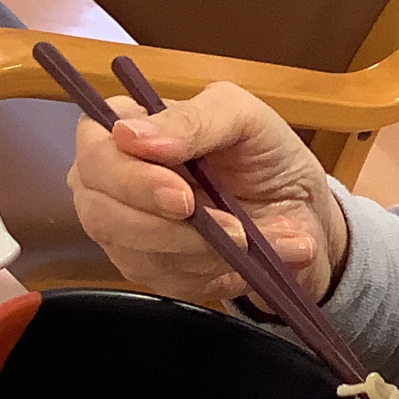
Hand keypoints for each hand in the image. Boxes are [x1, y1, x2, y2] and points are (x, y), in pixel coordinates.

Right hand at [68, 81, 348, 306]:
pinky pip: (169, 281)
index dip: (129, 178)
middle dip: (166, 226)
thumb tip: (129, 135)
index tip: (181, 196)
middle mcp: (111, 182)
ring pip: (136, 252)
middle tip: (231, 228)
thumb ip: (193, 118)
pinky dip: (217, 272)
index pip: (94, 152)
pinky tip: (251, 259)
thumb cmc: (266, 153)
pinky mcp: (154, 270)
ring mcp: (127, 231)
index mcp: (123, 131)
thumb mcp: (244, 117)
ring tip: (253, 239)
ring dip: (202, 251)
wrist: (304, 212)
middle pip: (100, 211)